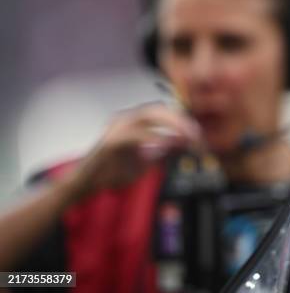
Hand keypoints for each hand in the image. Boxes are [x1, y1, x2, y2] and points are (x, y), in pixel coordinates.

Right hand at [65, 103, 201, 199]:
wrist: (85, 185)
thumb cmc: (114, 172)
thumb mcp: (146, 162)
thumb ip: (163, 151)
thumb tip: (184, 142)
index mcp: (134, 122)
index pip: (162, 113)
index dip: (182, 122)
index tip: (198, 137)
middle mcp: (126, 120)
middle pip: (157, 109)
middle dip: (180, 120)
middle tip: (196, 135)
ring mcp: (116, 127)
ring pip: (148, 115)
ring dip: (171, 125)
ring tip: (187, 138)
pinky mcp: (110, 141)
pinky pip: (135, 135)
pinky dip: (153, 138)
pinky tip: (166, 145)